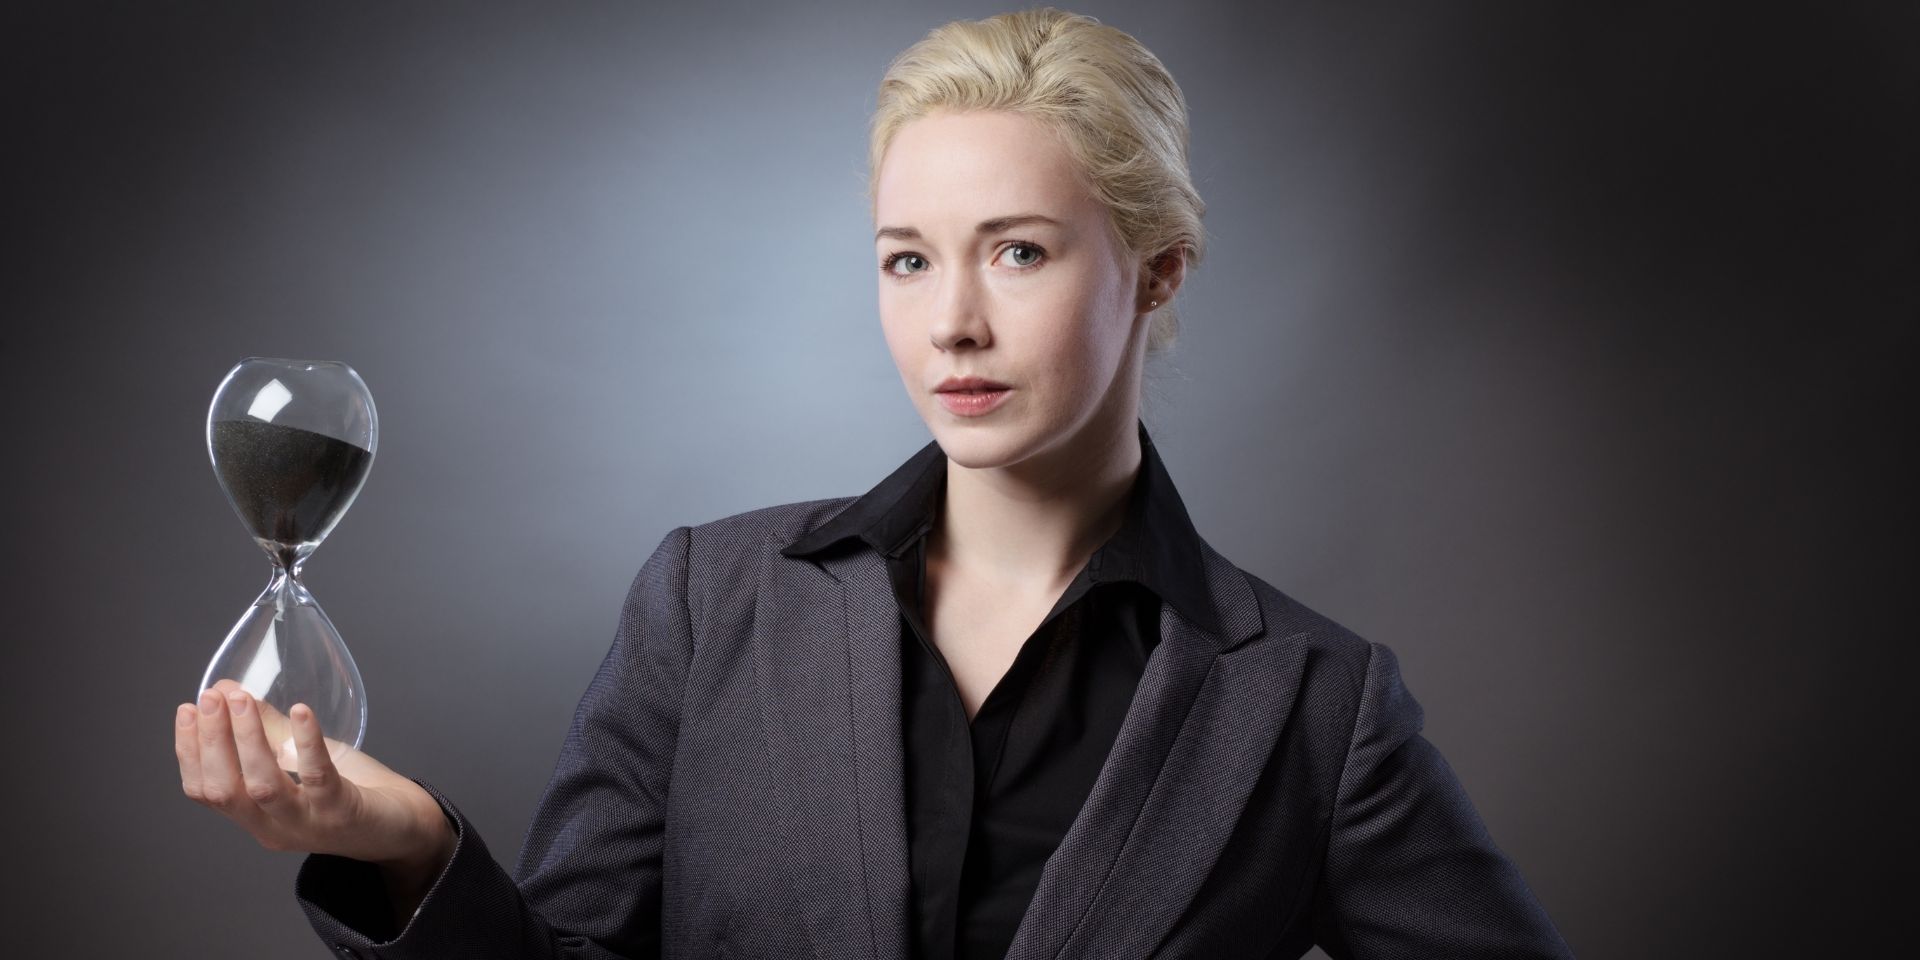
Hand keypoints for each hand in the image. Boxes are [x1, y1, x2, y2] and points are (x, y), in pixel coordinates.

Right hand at [174, 679, 453, 875]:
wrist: (403, 828)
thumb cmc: (349, 791)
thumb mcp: (299, 760)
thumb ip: (267, 730)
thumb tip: (227, 690)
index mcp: (255, 817)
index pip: (205, 789)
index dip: (189, 750)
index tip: (187, 709)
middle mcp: (273, 827)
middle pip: (226, 789)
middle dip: (212, 741)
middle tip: (210, 698)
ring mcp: (307, 822)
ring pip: (264, 786)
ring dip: (248, 739)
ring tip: (241, 699)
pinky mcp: (342, 811)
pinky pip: (319, 777)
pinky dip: (307, 742)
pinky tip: (302, 712)